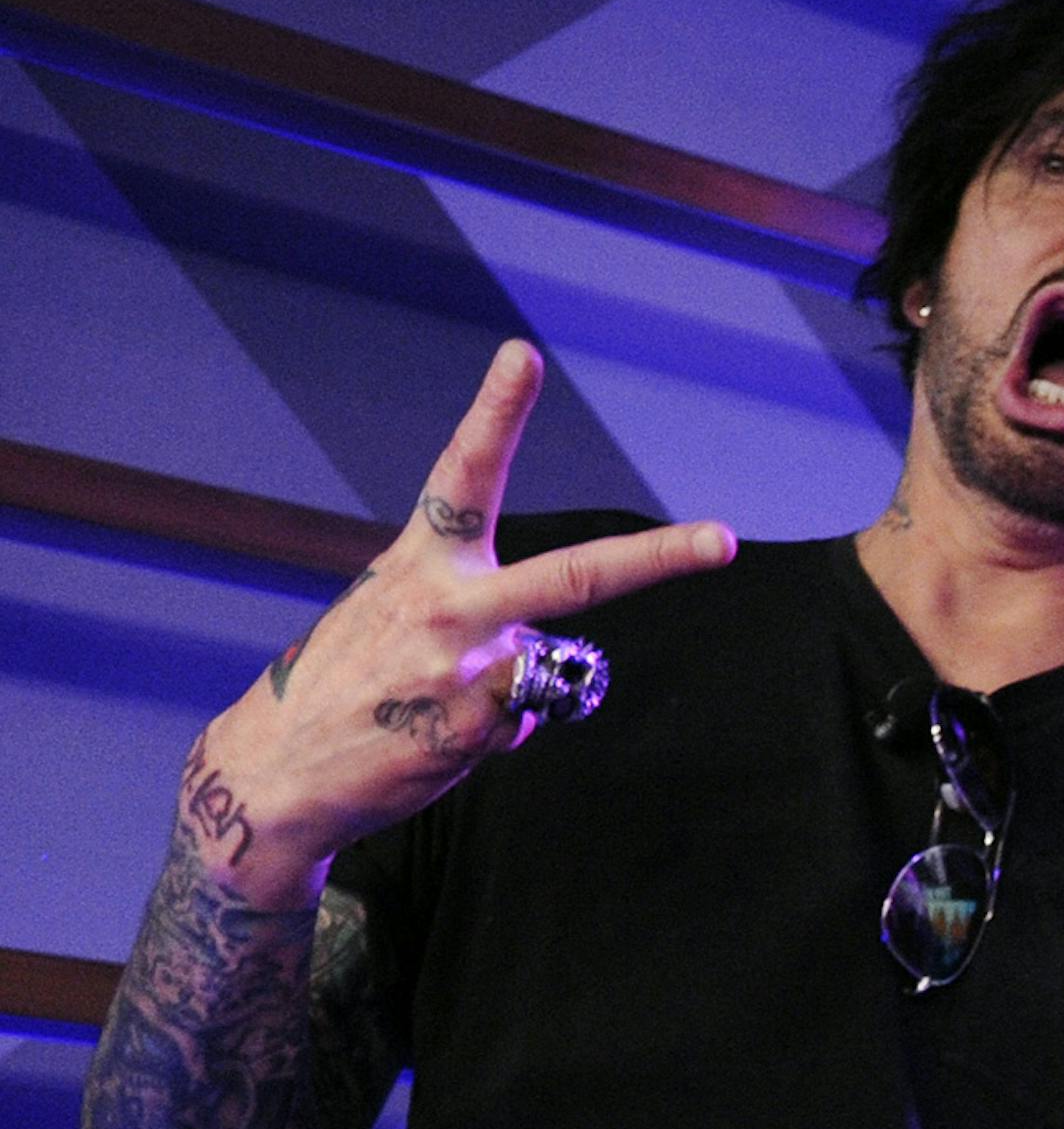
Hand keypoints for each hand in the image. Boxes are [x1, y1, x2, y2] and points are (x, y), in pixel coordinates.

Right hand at [178, 343, 733, 899]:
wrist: (277, 772)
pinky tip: (432, 738)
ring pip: (546, 666)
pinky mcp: (473, 731)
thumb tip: (534, 656)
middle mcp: (448, 607)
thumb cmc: (347, 685)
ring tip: (432, 705)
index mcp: (420, 562)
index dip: (496, 413)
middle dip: (657, 558)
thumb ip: (471, 614)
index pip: (464, 474)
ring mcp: (466, 671)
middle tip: (722, 541)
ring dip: (510, 688)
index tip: (522, 356)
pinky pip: (522, 721)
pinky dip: (492, 732)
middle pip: (574, 576)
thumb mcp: (393, 619)